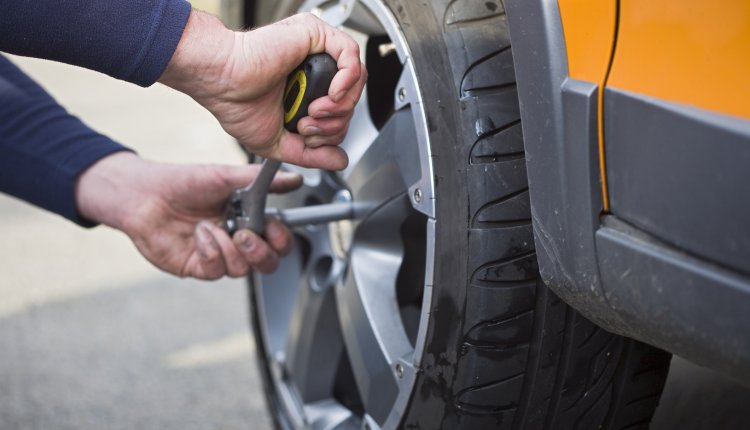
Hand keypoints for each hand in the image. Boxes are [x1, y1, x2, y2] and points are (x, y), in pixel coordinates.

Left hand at [75, 152, 302, 279]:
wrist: (143, 194)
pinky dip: (210, 251)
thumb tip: (294, 178)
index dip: (281, 239)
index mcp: (249, 218)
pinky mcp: (198, 266)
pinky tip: (199, 234)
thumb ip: (262, 180)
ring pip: (243, 269)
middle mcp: (236, 240)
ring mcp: (218, 255)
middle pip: (267, 263)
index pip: (278, 240)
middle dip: (261, 252)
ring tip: (211, 227)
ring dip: (229, 248)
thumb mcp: (226, 176)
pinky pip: (216, 270)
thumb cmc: (183, 182)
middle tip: (245, 234)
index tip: (274, 227)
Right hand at [159, 11, 366, 169]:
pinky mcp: (314, 34)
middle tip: (308, 127)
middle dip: (336, 122)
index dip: (333, 130)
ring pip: (356, 78)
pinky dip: (347, 80)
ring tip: (313, 113)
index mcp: (307, 88)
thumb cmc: (236, 104)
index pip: (342, 109)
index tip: (308, 135)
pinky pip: (351, 54)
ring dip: (340, 106)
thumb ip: (313, 154)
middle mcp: (313, 67)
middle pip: (352, 97)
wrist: (221, 83)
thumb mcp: (280, 142)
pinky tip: (329, 94)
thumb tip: (341, 161)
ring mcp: (315, 50)